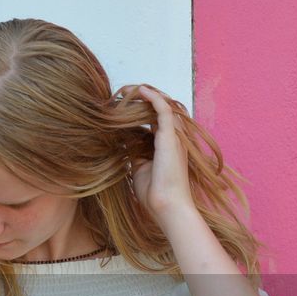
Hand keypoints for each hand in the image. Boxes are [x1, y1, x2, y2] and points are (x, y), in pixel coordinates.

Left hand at [125, 85, 196, 221]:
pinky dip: (152, 97)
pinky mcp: (171, 137)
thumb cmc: (154, 193)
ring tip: (130, 88)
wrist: (166, 207)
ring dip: (147, 94)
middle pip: (161, 108)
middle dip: (144, 98)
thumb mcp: (139, 167)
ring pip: (164, 105)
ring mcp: (174, 136)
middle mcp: (174, 137)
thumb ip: (134, 151)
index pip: (156, 120)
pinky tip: (140, 90)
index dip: (142, 110)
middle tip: (125, 93)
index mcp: (168, 145)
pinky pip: (163, 109)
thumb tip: (122, 140)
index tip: (123, 106)